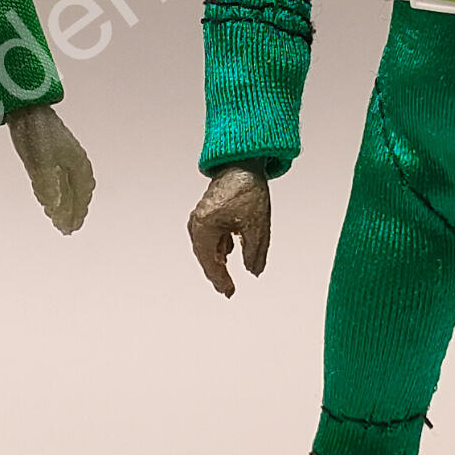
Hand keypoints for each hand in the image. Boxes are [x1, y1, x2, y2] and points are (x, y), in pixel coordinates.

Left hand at [7, 103, 94, 233]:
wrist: (25, 108)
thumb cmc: (37, 133)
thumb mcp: (41, 163)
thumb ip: (47, 187)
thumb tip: (54, 208)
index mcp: (78, 164)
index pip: (82, 194)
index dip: (77, 212)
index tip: (72, 226)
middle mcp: (74, 161)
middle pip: (77, 191)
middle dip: (73, 210)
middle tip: (68, 227)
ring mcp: (63, 156)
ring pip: (69, 185)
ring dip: (66, 202)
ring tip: (59, 217)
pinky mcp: (51, 153)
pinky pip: (59, 177)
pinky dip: (57, 190)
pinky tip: (49, 196)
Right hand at [189, 167, 270, 296]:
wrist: (243, 162)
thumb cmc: (247, 188)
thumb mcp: (257, 225)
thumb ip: (255, 252)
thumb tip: (253, 271)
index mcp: (205, 226)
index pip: (211, 261)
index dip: (220, 279)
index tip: (230, 292)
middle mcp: (197, 223)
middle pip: (205, 256)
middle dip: (216, 274)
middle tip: (227, 290)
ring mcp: (200, 217)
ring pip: (207, 247)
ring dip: (216, 261)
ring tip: (226, 277)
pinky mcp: (207, 212)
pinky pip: (210, 236)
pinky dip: (218, 248)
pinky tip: (228, 253)